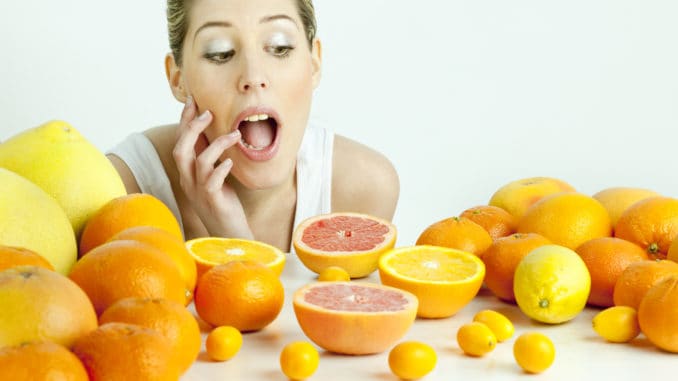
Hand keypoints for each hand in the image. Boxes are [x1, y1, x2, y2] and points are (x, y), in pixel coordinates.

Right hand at [172, 96, 252, 238]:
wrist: (229, 234)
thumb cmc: (224, 203)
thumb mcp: (215, 176)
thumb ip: (211, 157)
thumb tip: (214, 130)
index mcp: (187, 173)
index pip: (181, 141)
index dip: (185, 121)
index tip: (193, 100)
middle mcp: (188, 181)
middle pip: (181, 149)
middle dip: (192, 128)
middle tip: (209, 112)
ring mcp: (199, 192)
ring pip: (198, 162)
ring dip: (217, 144)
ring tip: (235, 134)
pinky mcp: (212, 201)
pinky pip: (212, 181)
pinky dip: (221, 168)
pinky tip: (231, 161)